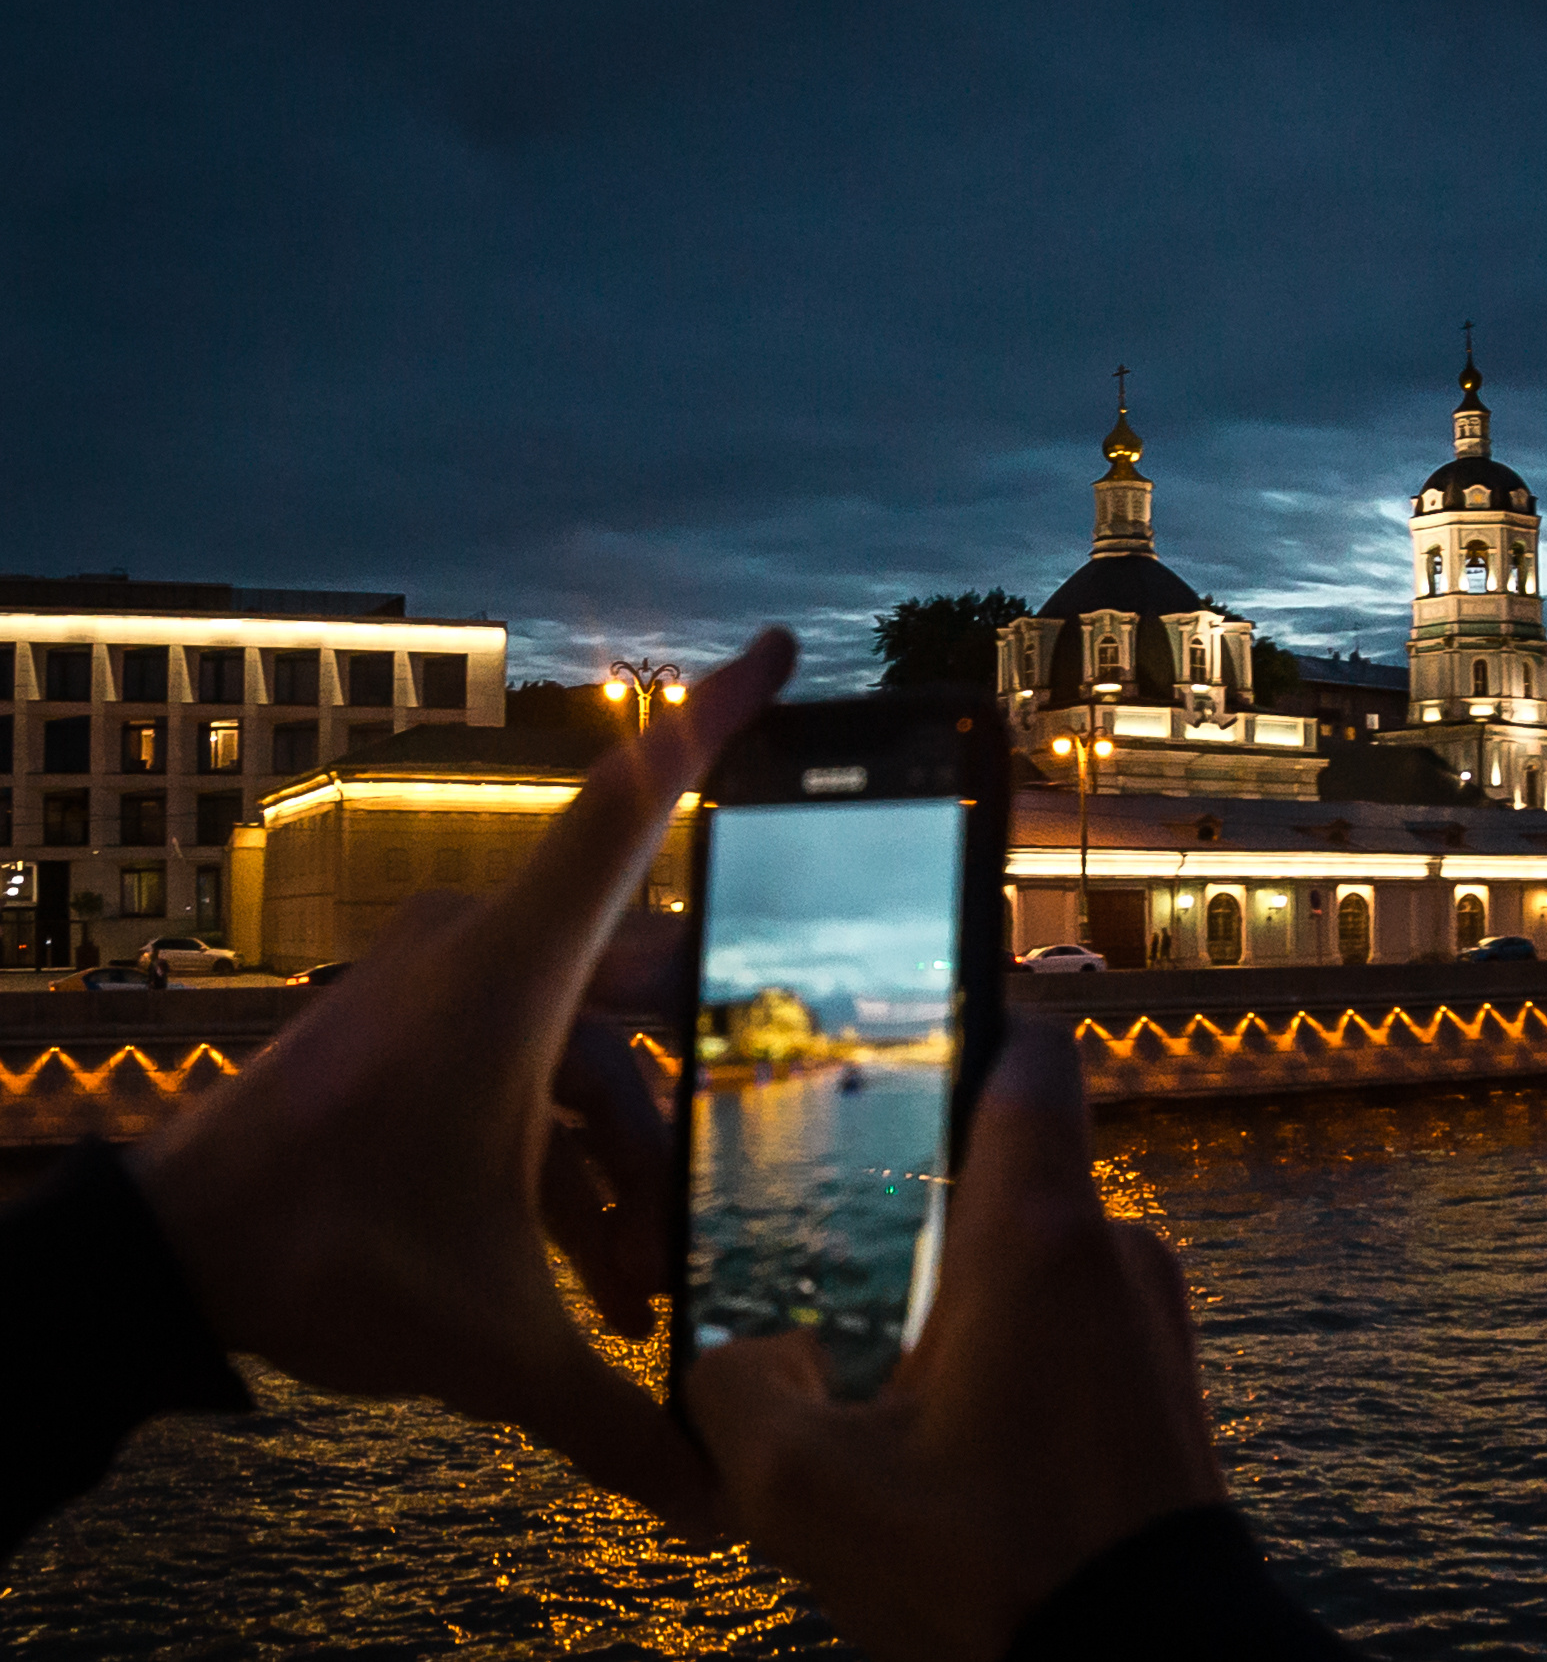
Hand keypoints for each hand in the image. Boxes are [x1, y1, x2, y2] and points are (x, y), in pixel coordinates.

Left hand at [129, 628, 796, 1532]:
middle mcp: (485, 953)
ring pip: (593, 1050)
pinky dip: (569, 1158)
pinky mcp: (416, 1026)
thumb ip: (617, 1419)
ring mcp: (446, 986)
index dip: (716, 722)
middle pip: (650, 986)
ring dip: (628, 1167)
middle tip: (737, 1161)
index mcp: (514, 977)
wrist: (164, 1262)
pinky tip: (586, 1274)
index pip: (634, 811)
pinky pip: (532, 1069)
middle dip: (696, 1099)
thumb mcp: (490, 1344)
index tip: (781, 644)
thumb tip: (716, 1503)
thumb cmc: (324, 1259)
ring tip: (636, 1296)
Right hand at [687, 1023, 1224, 1661]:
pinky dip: (1018, 1346)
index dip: (966, 1024)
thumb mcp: (809, 1492)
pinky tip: (954, 1428)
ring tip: (890, 1373)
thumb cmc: (994, 1571)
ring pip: (1043, 1254)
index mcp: (1036, 1234)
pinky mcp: (1168, 1381)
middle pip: (1015, 1165)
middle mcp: (1115, 1248)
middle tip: (842, 1253)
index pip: (1028, 1054)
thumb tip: (739, 1353)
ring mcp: (1156, 1316)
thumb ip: (735, 1394)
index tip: (902, 1043)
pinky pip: (1081, 1319)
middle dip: (925, 1201)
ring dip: (968, 1291)